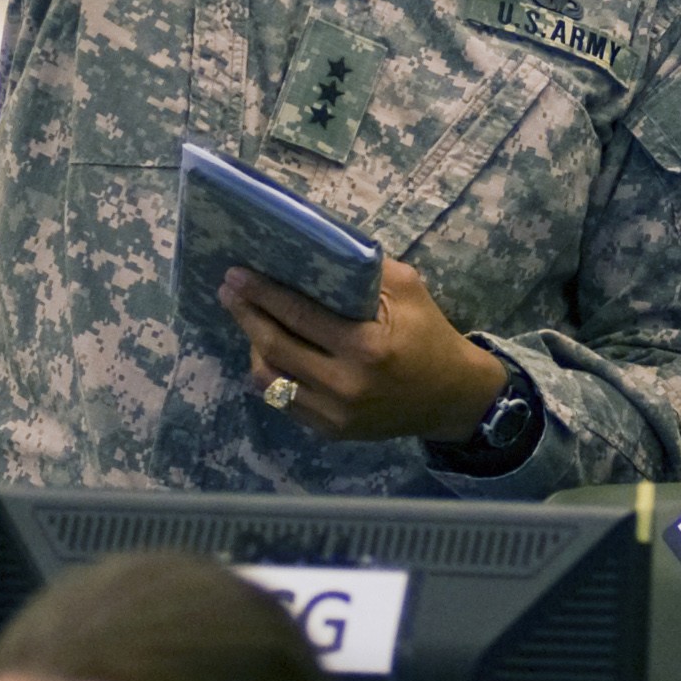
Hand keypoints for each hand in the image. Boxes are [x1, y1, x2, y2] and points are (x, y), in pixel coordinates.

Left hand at [218, 258, 505, 443]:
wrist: (453, 397)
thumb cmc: (431, 336)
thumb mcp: (410, 291)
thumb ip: (366, 270)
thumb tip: (317, 249)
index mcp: (366, 348)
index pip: (299, 316)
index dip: (263, 294)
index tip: (236, 275)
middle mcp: (345, 385)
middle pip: (275, 348)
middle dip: (246, 316)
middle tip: (227, 291)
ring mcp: (335, 414)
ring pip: (270, 380)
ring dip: (252, 347)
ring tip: (249, 322)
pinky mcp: (331, 431)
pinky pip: (284, 401)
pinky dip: (271, 375)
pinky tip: (268, 354)